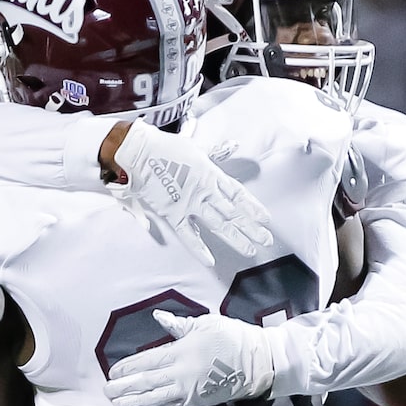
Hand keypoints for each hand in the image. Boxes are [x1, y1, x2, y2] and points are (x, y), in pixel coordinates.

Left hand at [104, 310, 281, 405]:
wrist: (260, 362)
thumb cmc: (233, 337)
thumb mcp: (205, 324)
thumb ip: (179, 325)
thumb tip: (159, 318)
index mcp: (181, 351)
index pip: (147, 360)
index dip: (128, 367)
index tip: (112, 372)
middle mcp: (182, 373)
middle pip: (147, 381)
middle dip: (125, 387)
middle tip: (107, 392)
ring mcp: (190, 390)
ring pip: (156, 397)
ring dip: (135, 401)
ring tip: (118, 405)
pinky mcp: (199, 401)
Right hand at [111, 125, 277, 260]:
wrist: (139, 152)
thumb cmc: (164, 147)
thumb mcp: (195, 147)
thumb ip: (214, 153)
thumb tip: (231, 145)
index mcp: (211, 174)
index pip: (238, 193)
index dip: (253, 206)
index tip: (266, 218)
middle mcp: (205, 190)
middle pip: (234, 212)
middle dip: (251, 227)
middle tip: (266, 240)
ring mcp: (190, 203)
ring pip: (218, 224)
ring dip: (236, 238)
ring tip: (250, 250)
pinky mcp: (173, 213)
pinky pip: (188, 235)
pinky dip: (198, 248)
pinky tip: (210, 261)